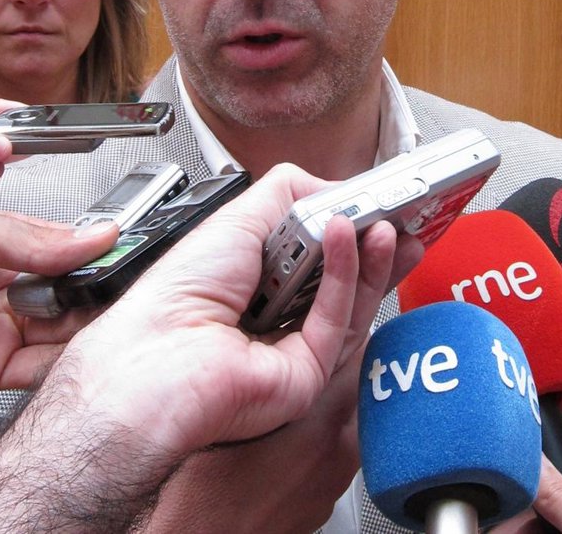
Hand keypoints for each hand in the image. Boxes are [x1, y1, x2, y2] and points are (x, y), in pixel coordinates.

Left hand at [0, 165, 419, 532]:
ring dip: (367, 254)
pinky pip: (336, 320)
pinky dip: (343, 274)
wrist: (156, 356)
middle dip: (376, 242)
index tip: (381, 200)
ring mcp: (294, 346)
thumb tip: (335, 188)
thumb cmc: (175, 294)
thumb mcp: (239, 215)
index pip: (319, 247)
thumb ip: (291, 191)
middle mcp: (278, 312)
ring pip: (350, 298)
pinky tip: (342, 237)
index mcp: (259, 278)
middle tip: (405, 213)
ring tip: (382, 219)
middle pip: (346, 275)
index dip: (351, 223)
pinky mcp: (307, 373)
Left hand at [0, 201, 116, 401]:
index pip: (64, 247)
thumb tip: (91, 236)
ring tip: (110, 311)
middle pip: (69, 291)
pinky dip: (61, 362)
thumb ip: (29, 239)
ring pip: (60, 330)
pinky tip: (81, 346)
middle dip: (95, 287)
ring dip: (85, 323)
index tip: (124, 245)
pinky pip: (34, 368)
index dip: (95, 248)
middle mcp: (3, 289)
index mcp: (0, 245)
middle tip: (122, 281)